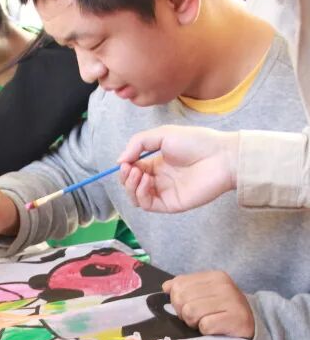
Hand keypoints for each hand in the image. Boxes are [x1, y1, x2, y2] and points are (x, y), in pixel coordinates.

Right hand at [118, 125, 238, 212]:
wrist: (220, 156)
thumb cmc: (197, 142)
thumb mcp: (162, 134)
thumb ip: (138, 143)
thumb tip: (119, 161)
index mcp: (157, 163)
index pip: (133, 170)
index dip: (125, 167)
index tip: (126, 161)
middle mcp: (159, 179)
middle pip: (132, 185)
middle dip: (126, 177)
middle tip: (132, 168)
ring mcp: (165, 192)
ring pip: (136, 197)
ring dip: (131, 186)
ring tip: (139, 173)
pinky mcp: (170, 204)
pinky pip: (148, 205)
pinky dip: (141, 194)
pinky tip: (146, 181)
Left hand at [163, 271, 254, 337]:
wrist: (254, 325)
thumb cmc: (223, 311)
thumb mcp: (205, 294)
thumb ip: (185, 288)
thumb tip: (166, 287)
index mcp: (213, 276)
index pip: (178, 285)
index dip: (177, 300)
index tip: (189, 307)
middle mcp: (223, 285)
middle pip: (182, 299)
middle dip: (184, 313)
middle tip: (198, 318)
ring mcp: (231, 300)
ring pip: (191, 312)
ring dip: (194, 323)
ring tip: (206, 323)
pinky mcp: (236, 318)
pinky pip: (205, 326)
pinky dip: (206, 331)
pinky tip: (216, 329)